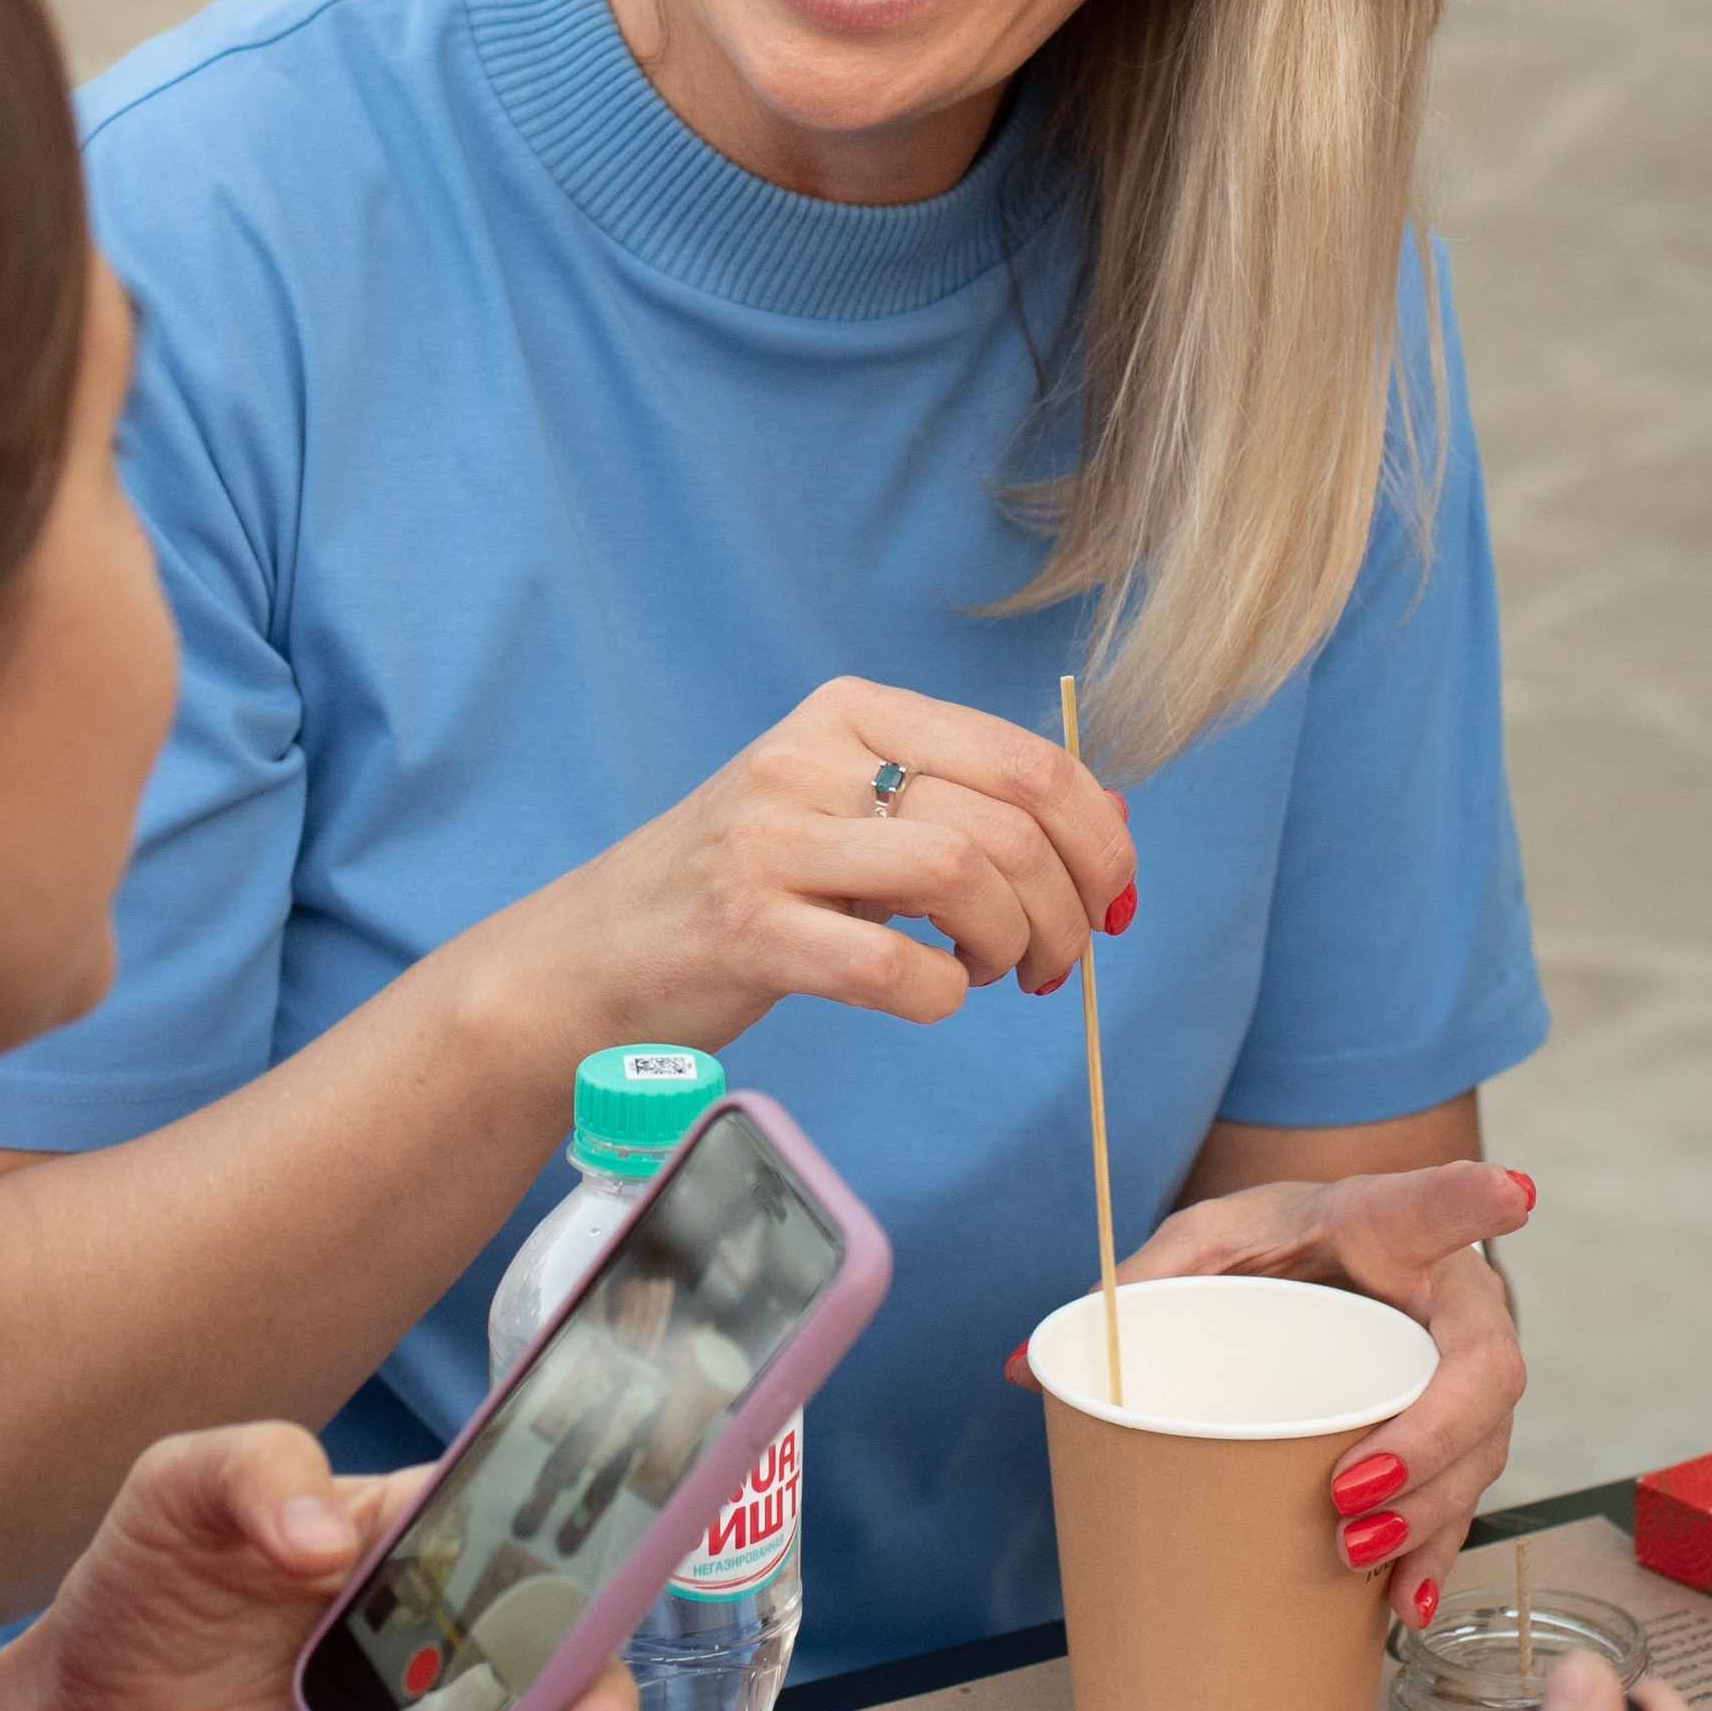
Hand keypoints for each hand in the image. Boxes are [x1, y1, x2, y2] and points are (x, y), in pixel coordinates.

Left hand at [0, 1424, 637, 1710]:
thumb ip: (257, 1472)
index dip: (589, 1559)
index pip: (526, 1543)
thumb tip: (323, 1536)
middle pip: (552, 1675)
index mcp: (408, 1550)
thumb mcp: (181, 1489)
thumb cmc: (141, 1590)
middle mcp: (429, 1654)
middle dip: (597, 1700)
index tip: (621, 1580)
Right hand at [504, 677, 1135, 1052]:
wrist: (601, 951)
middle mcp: (808, 759)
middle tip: (1061, 960)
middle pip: (1007, 820)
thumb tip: (1108, 832)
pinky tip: (932, 997)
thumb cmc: (751, 884)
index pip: (1025, 757)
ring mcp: (771, 842)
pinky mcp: (747, 931)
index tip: (1110, 896)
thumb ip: (964, 808)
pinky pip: (894, 969)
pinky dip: (944, 998)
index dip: (1097, 836)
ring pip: (962, 874)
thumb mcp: (848, 812)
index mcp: (849, 712)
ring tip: (992, 973)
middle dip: (1068, 906)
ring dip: (1013, 944)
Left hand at [1035, 1160, 1531, 1628]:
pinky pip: (1465, 1500)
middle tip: (1350, 1485)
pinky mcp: (1460, 1436)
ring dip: (1429, 1511)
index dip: (1472, 1203)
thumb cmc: (1278, 1242)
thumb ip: (1135, 1286)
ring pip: (1481, 1450)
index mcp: (1389, 1227)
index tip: (1510, 1195)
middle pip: (1482, 1372)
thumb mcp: (1207, 1242)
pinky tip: (1404, 1603)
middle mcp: (1451, 1300)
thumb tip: (1027, 1368)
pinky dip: (1434, 1553)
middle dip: (1430, 1439)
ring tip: (1360, 1556)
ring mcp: (1467, 1374)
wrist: (1332, 1258)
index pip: (1433, 1209)